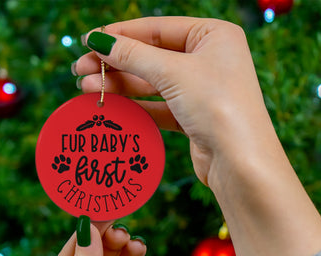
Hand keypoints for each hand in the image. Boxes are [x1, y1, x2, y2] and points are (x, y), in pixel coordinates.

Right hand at [74, 17, 270, 186]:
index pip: (158, 28)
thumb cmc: (217, 106)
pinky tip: (112, 106)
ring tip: (87, 89)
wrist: (240, 162)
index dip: (121, 34)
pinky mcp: (195, 117)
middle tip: (80, 70)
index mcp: (214, 35)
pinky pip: (160, 106)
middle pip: (152, 56)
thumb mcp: (173, 72)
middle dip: (116, 63)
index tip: (89, 41)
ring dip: (121, 86)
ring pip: (153, 83)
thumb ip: (133, 55)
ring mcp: (202, 90)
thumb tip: (99, 40)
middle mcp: (210, 60)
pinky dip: (136, 106)